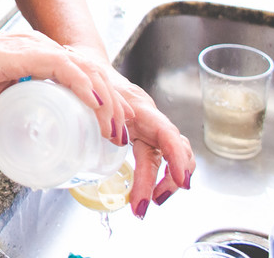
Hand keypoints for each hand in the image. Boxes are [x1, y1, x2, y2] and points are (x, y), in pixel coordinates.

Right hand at [0, 30, 128, 142]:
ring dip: (107, 103)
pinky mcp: (27, 52)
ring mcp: (37, 47)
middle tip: (122, 136)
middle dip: (115, 107)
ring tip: (116, 131)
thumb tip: (27, 128)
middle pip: (94, 74)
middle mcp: (44, 46)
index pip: (84, 76)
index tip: (115, 127)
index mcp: (39, 55)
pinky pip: (67, 69)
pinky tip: (97, 107)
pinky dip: (86, 88)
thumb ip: (15, 105)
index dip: (105, 101)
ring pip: (88, 71)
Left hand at [108, 71, 194, 218]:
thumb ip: (101, 111)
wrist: (92, 69)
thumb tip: (110, 136)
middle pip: (174, 152)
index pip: (168, 134)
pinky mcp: (142, 137)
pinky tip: (142, 192)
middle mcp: (151, 120)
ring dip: (162, 184)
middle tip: (150, 202)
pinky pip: (155, 160)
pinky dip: (152, 178)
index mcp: (143, 109)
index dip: (177, 158)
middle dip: (169, 181)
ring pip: (167, 158)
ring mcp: (149, 129)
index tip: (181, 181)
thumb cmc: (94, 78)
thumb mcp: (96, 94)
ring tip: (142, 204)